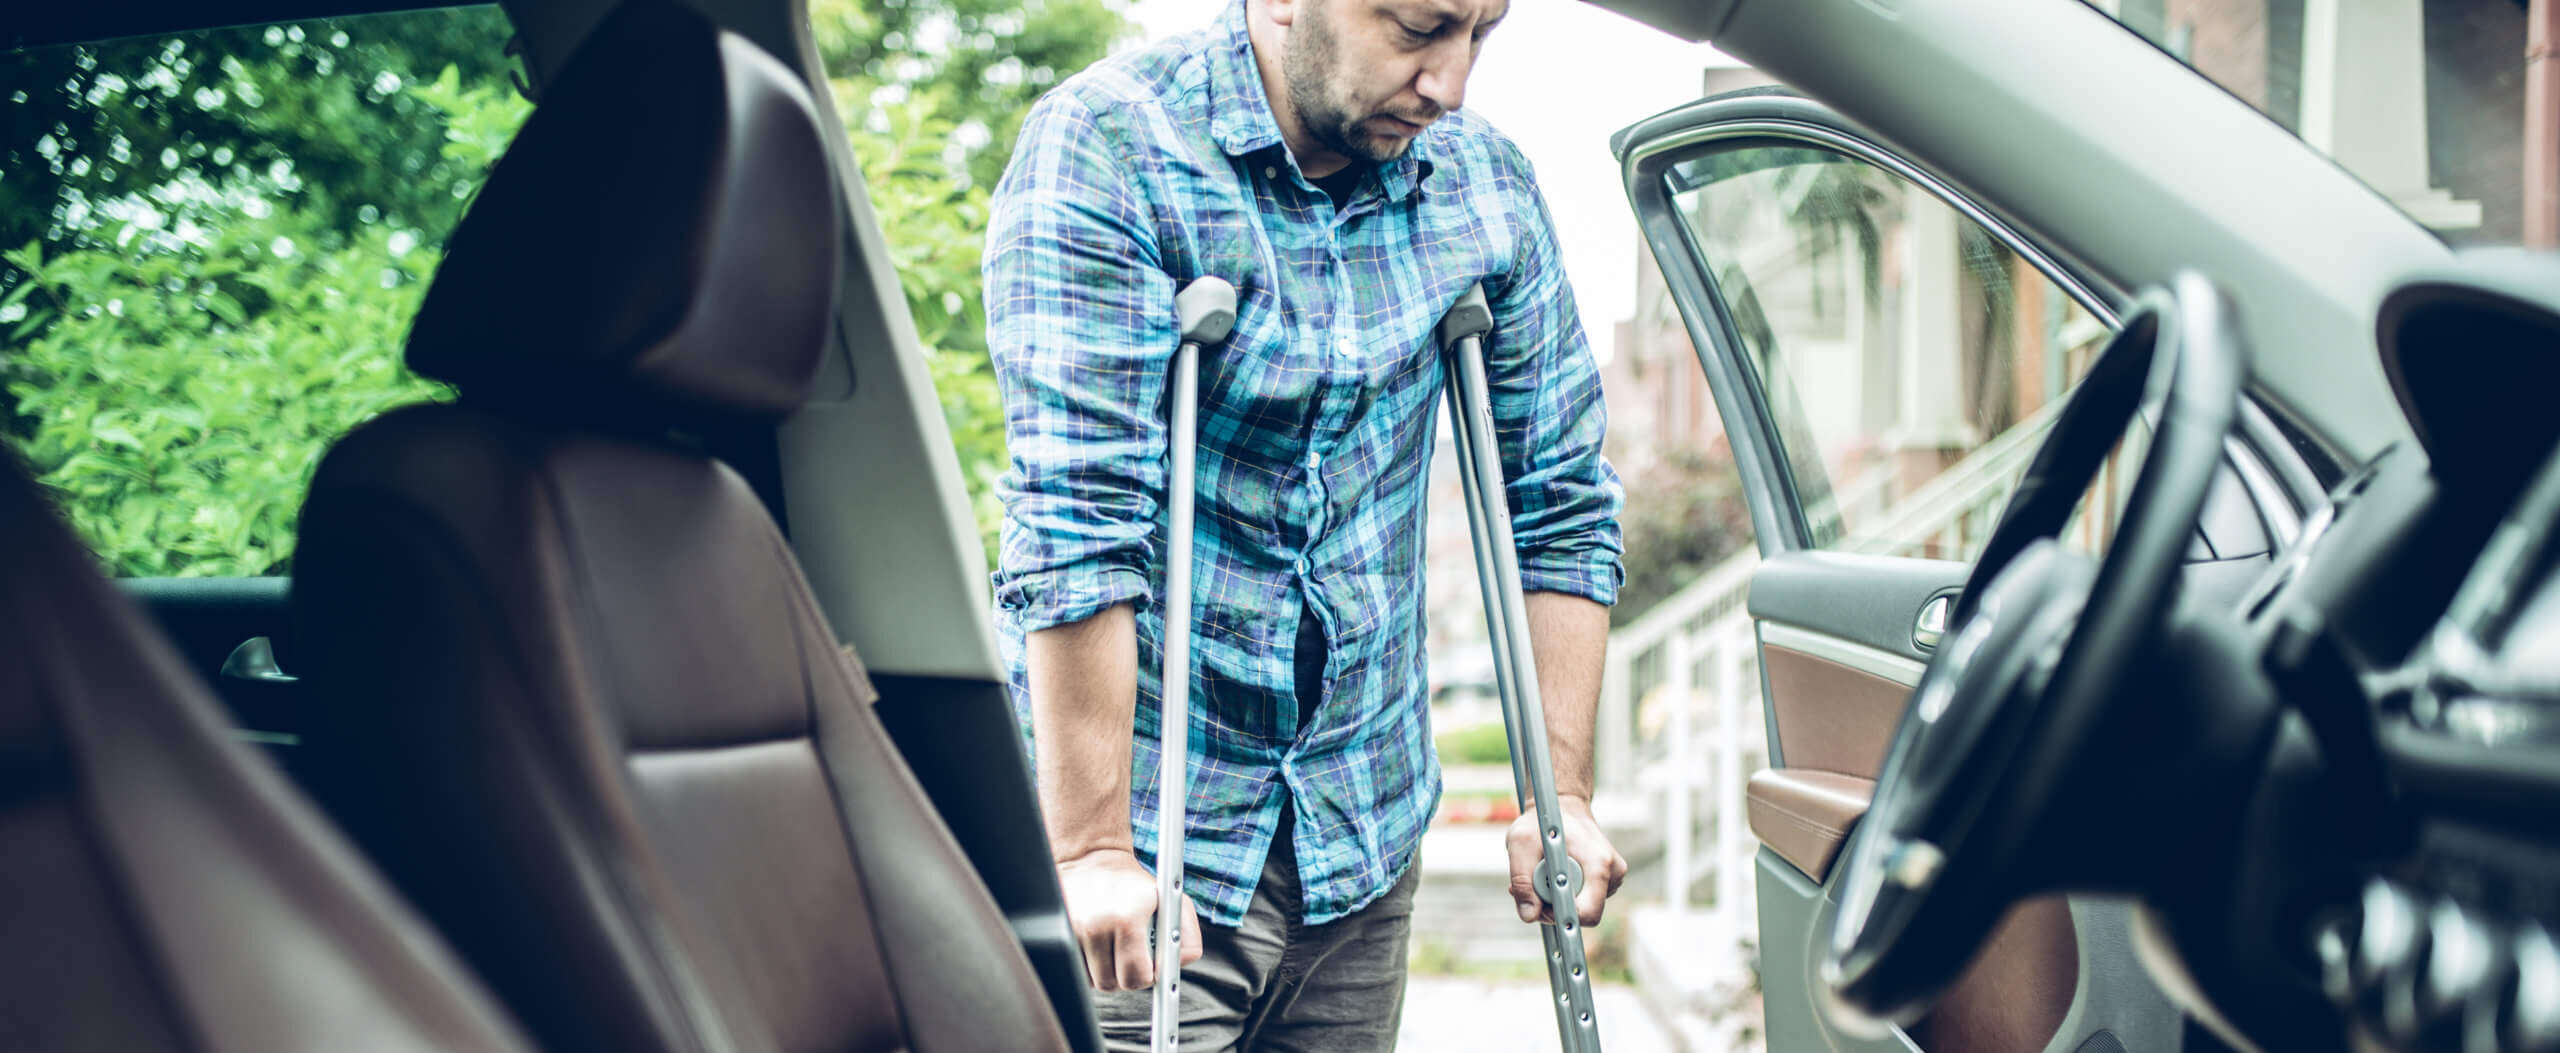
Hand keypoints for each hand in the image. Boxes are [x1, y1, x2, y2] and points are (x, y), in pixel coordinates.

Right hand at [1056, 848, 1204, 990]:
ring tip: (1112, 945)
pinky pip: (1076, 969)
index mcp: (1128, 918)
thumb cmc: (1135, 884)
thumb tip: (1178, 965)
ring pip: (1093, 980)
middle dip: (1125, 975)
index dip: (1145, 976)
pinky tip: (1095, 944)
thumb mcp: (1171, 900)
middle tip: (1131, 957)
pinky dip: (1087, 964)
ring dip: (1105, 970)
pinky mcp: (1058, 933)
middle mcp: (1097, 925)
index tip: (1148, 968)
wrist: (1091, 860)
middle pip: (1112, 984)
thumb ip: (1186, 935)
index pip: (1137, 975)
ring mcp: (1073, 930)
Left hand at [1505, 794, 1627, 926]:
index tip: (1540, 906)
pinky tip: (1555, 875)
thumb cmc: (1543, 821)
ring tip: (1543, 873)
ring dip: (1556, 899)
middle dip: (1553, 906)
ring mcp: (1613, 877)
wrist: (1563, 807)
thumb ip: (1522, 880)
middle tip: (1532, 886)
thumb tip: (1529, 915)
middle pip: (1582, 913)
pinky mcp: (1607, 881)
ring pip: (1581, 908)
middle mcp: (1613, 872)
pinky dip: (1565, 893)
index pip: (1588, 913)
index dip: (1561, 916)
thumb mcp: (1521, 843)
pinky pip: (1583, 900)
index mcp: (1599, 863)